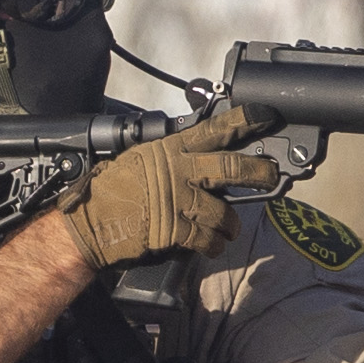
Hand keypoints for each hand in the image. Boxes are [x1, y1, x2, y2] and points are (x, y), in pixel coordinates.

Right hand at [70, 102, 275, 268]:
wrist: (91, 220)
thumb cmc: (113, 189)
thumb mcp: (142, 158)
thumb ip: (172, 157)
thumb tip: (200, 159)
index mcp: (171, 150)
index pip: (212, 130)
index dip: (242, 122)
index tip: (264, 116)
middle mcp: (178, 172)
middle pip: (230, 168)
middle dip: (258, 173)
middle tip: (272, 177)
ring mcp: (178, 201)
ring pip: (223, 212)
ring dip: (231, 225)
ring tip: (230, 230)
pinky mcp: (174, 229)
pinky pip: (206, 239)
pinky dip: (213, 245)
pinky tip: (213, 246)